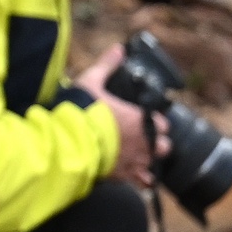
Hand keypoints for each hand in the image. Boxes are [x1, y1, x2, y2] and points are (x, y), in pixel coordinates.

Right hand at [74, 45, 161, 188]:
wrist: (67, 144)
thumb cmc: (81, 112)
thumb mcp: (91, 82)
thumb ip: (107, 66)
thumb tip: (118, 49)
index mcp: (140, 119)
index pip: (162, 124)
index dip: (155, 123)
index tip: (145, 121)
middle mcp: (143, 142)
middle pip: (163, 146)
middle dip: (155, 143)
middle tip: (140, 139)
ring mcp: (134, 162)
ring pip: (154, 164)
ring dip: (147, 160)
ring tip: (136, 157)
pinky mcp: (123, 177)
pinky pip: (142, 182)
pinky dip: (140, 180)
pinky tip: (133, 176)